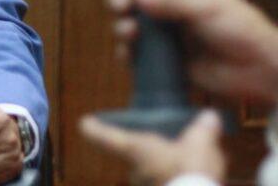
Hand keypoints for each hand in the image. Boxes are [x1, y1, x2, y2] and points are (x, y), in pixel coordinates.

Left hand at [80, 109, 224, 185]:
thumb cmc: (189, 171)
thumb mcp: (201, 144)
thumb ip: (204, 129)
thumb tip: (209, 116)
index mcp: (134, 148)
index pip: (101, 136)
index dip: (92, 127)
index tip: (86, 120)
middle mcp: (133, 169)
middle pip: (130, 153)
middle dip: (144, 147)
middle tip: (160, 138)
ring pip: (148, 171)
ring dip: (161, 166)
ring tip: (185, 158)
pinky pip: (164, 183)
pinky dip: (174, 179)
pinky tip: (194, 177)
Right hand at [101, 0, 277, 103]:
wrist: (259, 70)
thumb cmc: (240, 28)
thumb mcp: (205, 7)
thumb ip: (168, 0)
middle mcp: (165, 7)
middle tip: (123, 6)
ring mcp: (163, 34)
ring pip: (127, 25)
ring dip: (121, 26)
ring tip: (131, 32)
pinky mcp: (162, 60)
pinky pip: (135, 55)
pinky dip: (127, 53)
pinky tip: (130, 53)